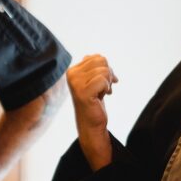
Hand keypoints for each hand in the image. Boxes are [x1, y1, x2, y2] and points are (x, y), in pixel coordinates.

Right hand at [66, 54, 117, 169]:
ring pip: (104, 70)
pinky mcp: (82, 92)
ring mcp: (76, 83)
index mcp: (73, 70)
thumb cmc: (94, 102)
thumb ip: (94, 66)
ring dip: (108, 83)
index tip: (104, 82)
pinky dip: (107, 88)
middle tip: (106, 88)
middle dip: (109, 74)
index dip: (106, 69)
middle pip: (102, 61)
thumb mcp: (93, 80)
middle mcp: (71, 74)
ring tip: (103, 93)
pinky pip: (103, 80)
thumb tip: (99, 56)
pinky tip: (103, 96)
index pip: (98, 57)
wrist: (91, 123)